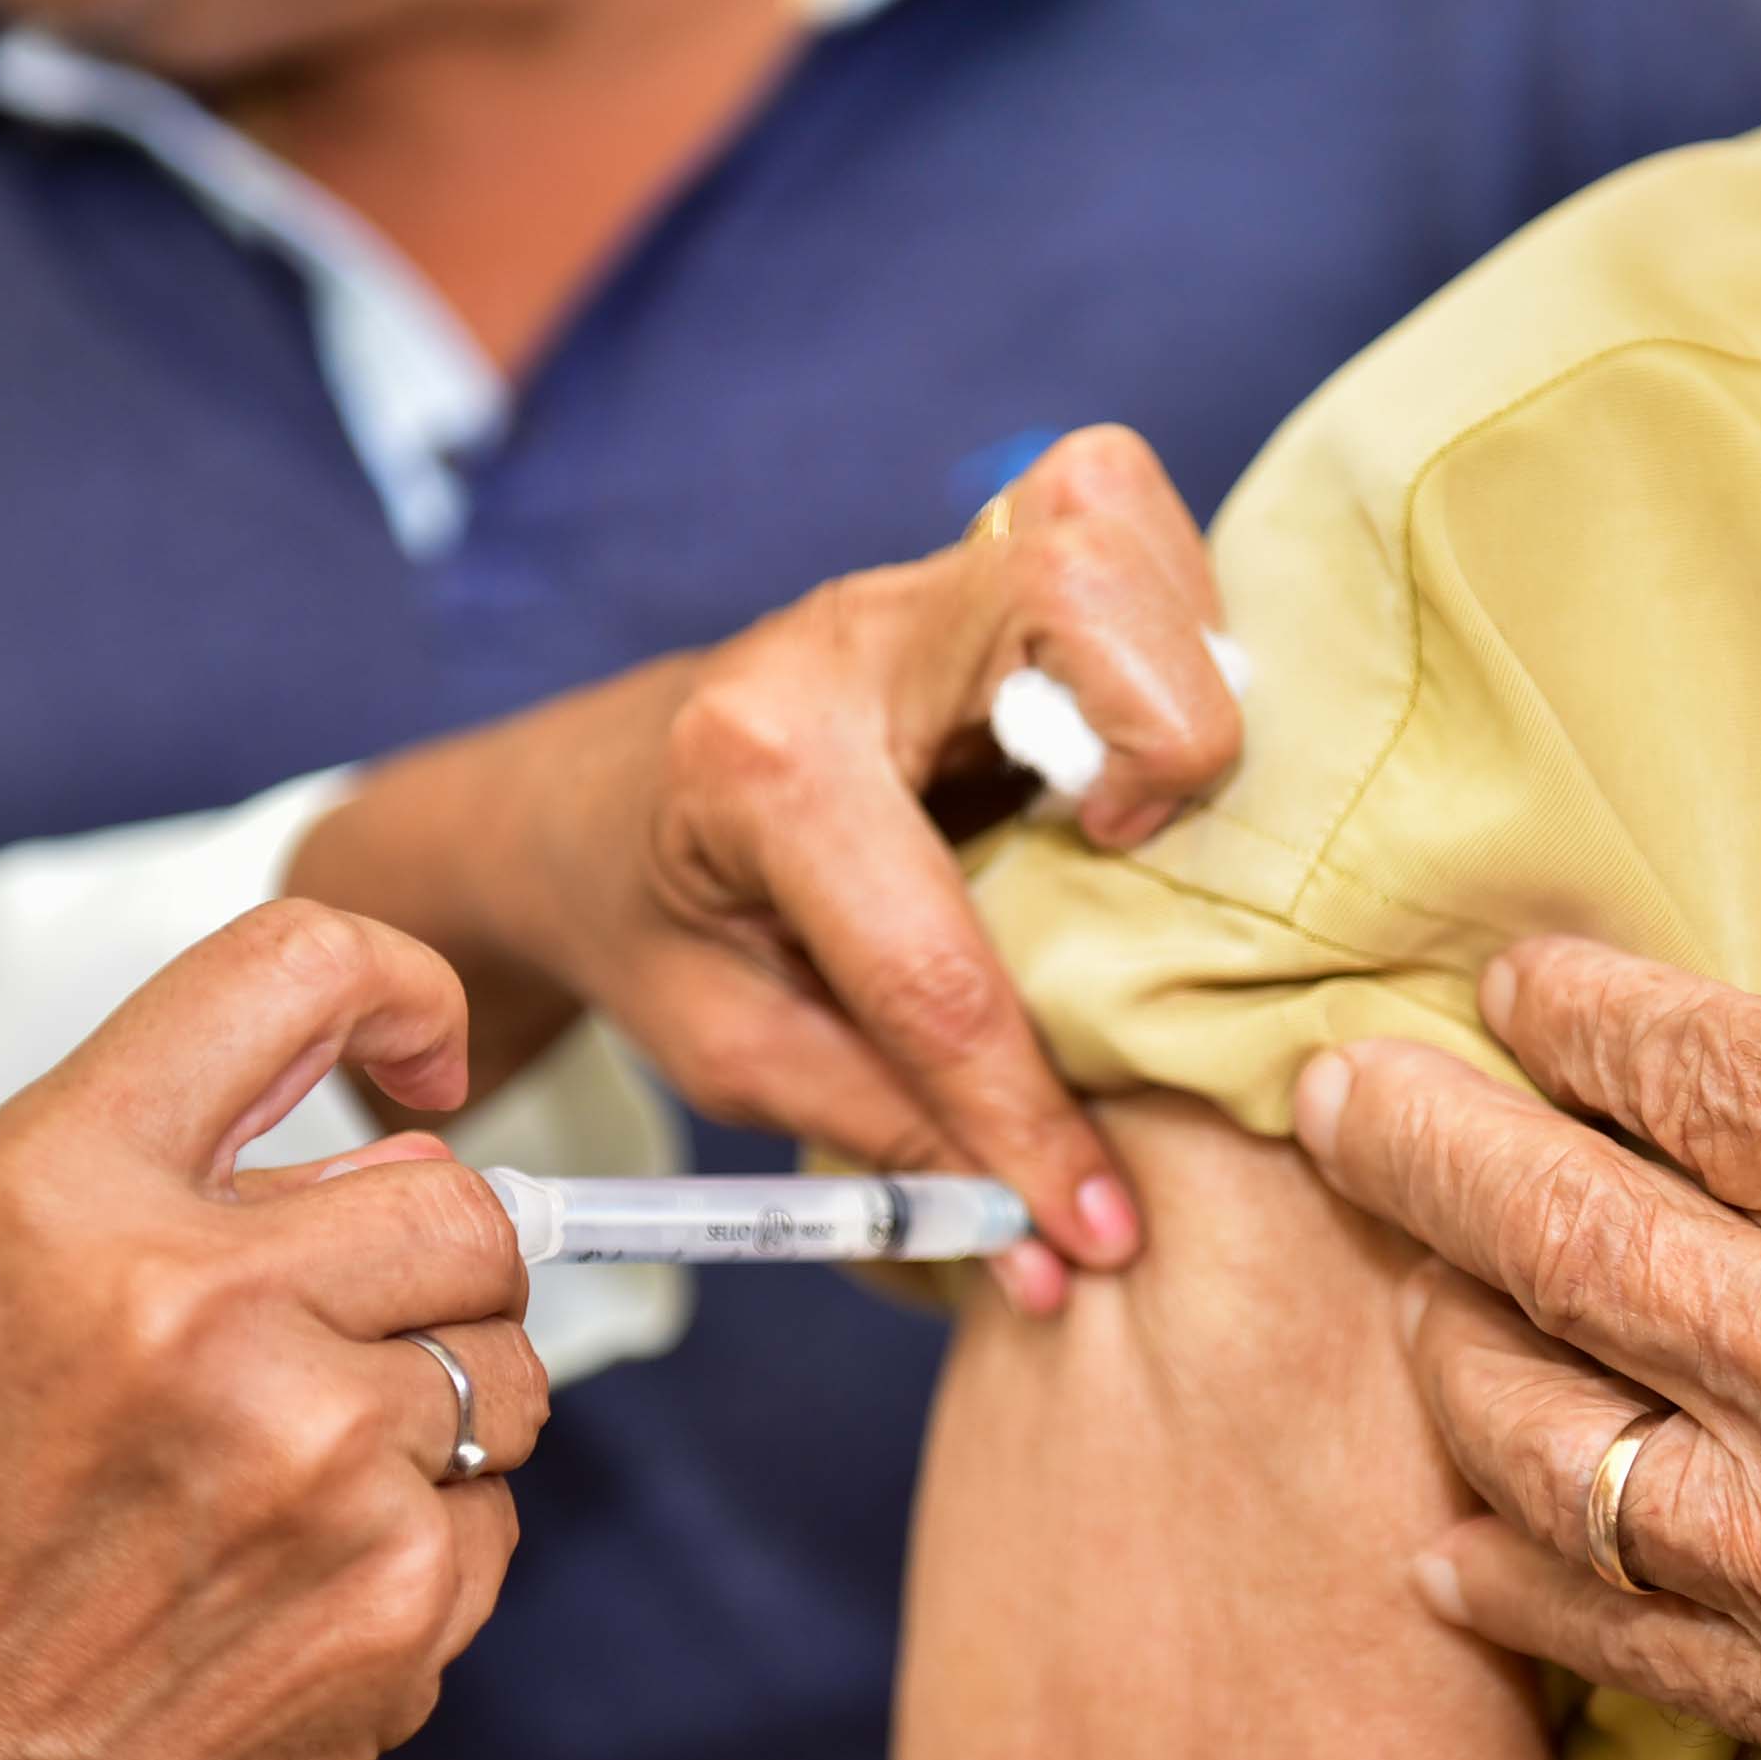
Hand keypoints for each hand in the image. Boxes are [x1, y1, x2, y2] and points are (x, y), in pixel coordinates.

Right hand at [0, 902, 548, 1759]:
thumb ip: (182, 1197)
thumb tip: (418, 1157)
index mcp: (58, 1199)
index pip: (289, 967)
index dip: (400, 990)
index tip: (426, 1053)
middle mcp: (194, 1304)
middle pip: (466, 1208)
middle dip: (433, 1280)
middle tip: (332, 1360)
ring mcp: (311, 1456)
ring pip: (511, 1373)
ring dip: (436, 1429)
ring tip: (277, 1504)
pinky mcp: (390, 1597)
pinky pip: (497, 1520)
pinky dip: (423, 1558)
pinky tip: (286, 1606)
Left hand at [292, 425, 1239, 1311]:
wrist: (582, 799)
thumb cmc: (649, 922)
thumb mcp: (727, 1049)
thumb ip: (879, 1127)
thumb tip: (1045, 1239)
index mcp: (755, 768)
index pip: (938, 954)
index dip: (1029, 1115)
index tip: (1093, 1229)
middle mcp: (849, 635)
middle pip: (1068, 592)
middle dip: (1156, 736)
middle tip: (1125, 856)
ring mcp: (923, 579)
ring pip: (1107, 520)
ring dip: (1178, 664)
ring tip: (1140, 805)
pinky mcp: (982, 567)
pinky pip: (1123, 527)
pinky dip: (1174, 627)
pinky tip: (1143, 745)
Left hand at [1289, 843, 1760, 1759]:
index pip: (1687, 1070)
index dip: (1569, 1010)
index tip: (1513, 983)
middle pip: (1551, 1229)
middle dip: (1409, 1145)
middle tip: (1328, 1098)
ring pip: (1533, 1432)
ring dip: (1438, 1345)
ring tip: (1408, 1286)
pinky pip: (1604, 1635)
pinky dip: (1506, 1573)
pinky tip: (1456, 1527)